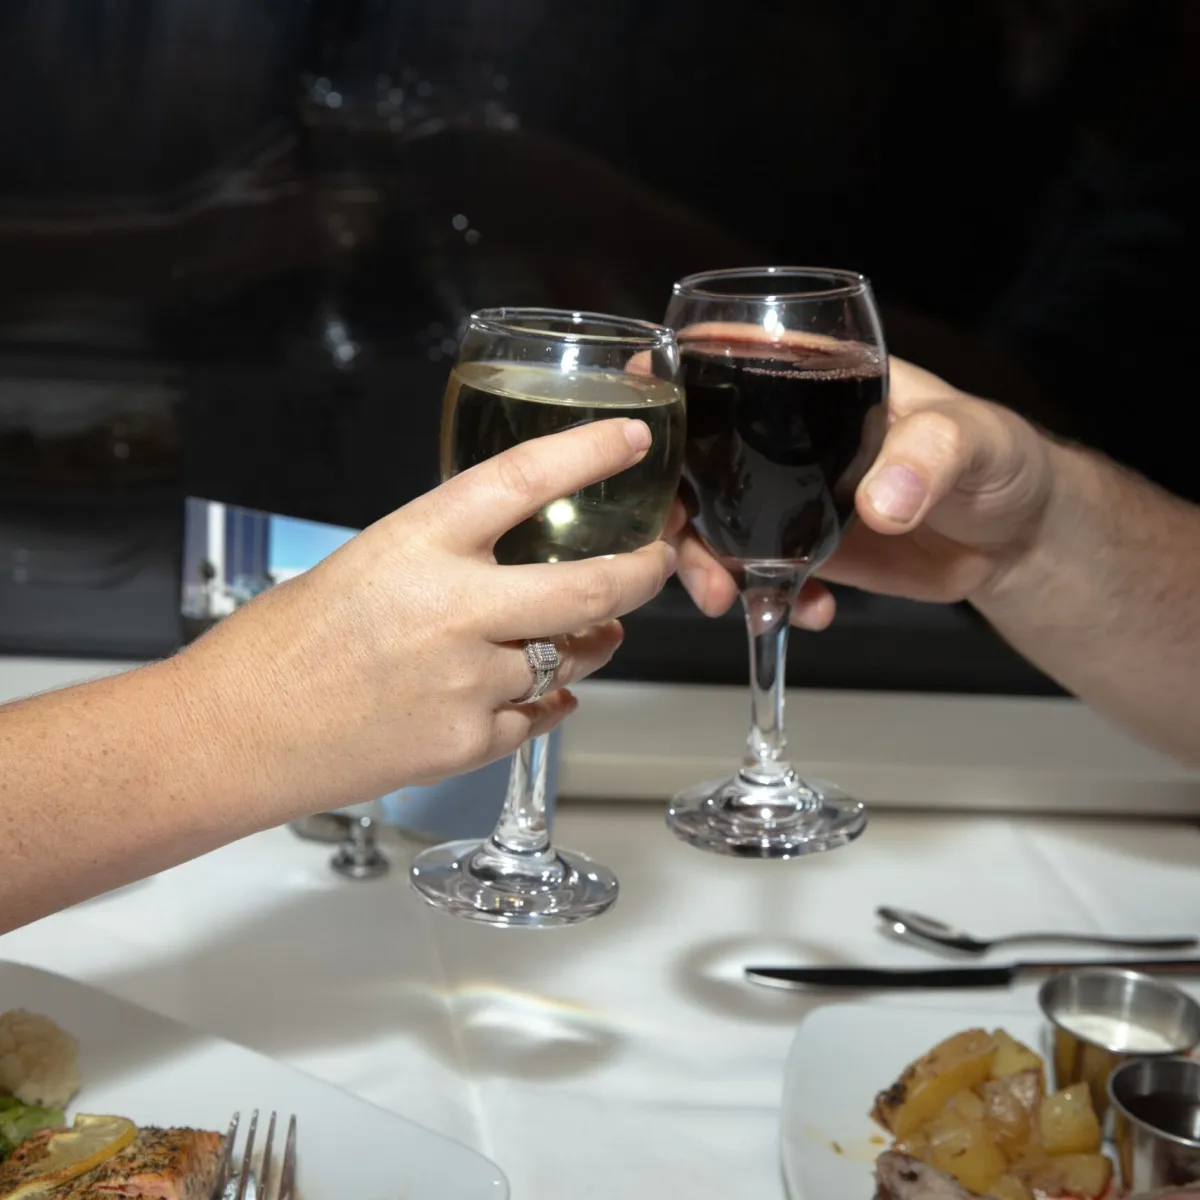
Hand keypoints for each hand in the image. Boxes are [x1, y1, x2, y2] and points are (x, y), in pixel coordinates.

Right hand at [179, 418, 674, 808]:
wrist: (233, 735)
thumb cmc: (281, 645)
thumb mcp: (365, 563)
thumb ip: (447, 559)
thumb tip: (515, 564)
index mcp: (417, 543)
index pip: (524, 478)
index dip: (589, 451)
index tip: (630, 439)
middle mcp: (454, 610)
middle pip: (590, 586)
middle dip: (642, 571)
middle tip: (656, 560)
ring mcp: (467, 683)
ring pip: (572, 658)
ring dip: (590, 642)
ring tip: (586, 634)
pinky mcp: (467, 742)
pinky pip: (541, 717)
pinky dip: (546, 701)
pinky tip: (534, 692)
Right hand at [670, 357, 1057, 626]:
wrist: (1015, 540)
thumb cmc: (1001, 459)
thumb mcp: (975, 438)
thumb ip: (930, 455)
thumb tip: (881, 505)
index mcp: (813, 376)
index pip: (724, 363)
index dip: (670, 381)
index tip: (639, 412)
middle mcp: (783, 433)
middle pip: (695, 457)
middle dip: (674, 510)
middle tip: (689, 560)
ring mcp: (785, 493)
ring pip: (711, 522)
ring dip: (705, 566)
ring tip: (732, 604)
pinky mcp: (799, 545)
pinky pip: (755, 572)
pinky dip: (763, 599)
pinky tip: (803, 612)